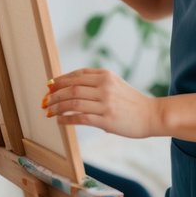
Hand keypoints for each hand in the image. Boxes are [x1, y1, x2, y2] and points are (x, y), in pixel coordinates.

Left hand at [42, 68, 161, 138]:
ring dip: (57, 107)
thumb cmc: (131, 101)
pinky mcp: (106, 120)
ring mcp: (105, 104)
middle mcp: (105, 87)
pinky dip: (66, 119)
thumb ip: (97, 82)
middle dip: (54, 95)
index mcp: (106, 76)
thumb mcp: (115, 84)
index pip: (77, 75)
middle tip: (45, 100)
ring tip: (48, 111)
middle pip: (71, 89)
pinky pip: (80, 118)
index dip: (60, 80)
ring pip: (73, 103)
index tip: (49, 86)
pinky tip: (59, 121)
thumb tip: (70, 87)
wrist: (151, 115)